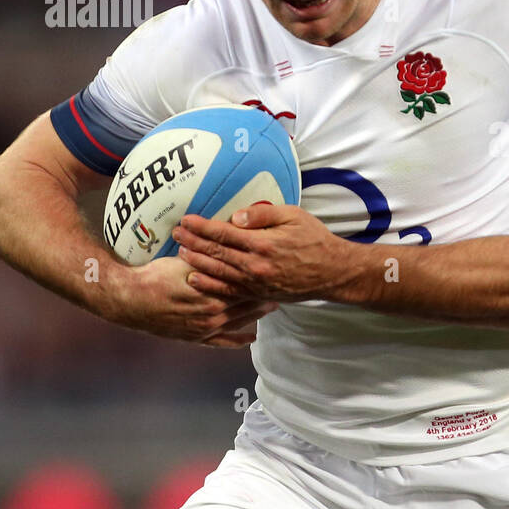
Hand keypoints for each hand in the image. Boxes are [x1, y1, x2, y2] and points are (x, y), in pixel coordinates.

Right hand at [106, 256, 276, 347]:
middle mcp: (213, 313)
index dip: (261, 279)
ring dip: (256, 314)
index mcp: (213, 292)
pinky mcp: (195, 338)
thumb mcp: (186, 260)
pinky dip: (238, 339)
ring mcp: (205, 329)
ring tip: (272, 306)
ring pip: (239, 321)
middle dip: (264, 296)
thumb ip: (210, 255)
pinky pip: (222, 342)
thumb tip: (229, 242)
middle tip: (281, 289)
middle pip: (247, 304)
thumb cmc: (156, 275)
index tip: (275, 272)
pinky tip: (251, 337)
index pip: (245, 285)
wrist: (130, 300)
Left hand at [172, 204, 340, 301]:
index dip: (202, 227)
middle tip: (175, 234)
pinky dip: (210, 284)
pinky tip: (195, 278)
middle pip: (216, 252)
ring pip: (218, 272)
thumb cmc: (315, 239)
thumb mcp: (294, 216)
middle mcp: (256, 265)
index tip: (186, 220)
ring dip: (197, 261)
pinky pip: (229, 290)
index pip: (224, 233)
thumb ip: (263, 215)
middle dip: (193, 242)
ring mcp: (256, 283)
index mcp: (263, 243)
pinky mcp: (259, 294)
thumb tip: (236, 216)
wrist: (333, 272)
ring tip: (180, 253)